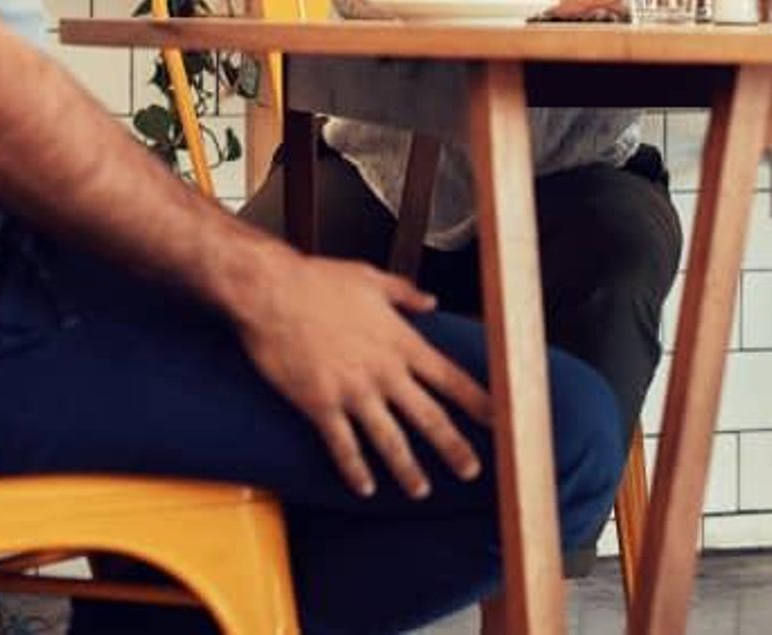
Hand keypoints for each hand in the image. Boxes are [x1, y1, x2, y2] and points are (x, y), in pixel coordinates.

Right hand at [230, 250, 491, 498]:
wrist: (272, 292)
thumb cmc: (320, 281)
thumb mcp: (373, 279)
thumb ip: (406, 294)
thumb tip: (431, 301)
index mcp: (402, 342)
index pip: (451, 378)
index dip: (478, 401)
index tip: (499, 419)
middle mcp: (384, 371)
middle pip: (429, 416)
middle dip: (453, 446)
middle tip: (472, 472)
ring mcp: (353, 391)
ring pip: (389, 439)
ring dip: (408, 468)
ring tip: (422, 491)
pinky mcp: (319, 404)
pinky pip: (342, 445)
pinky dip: (355, 469)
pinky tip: (365, 488)